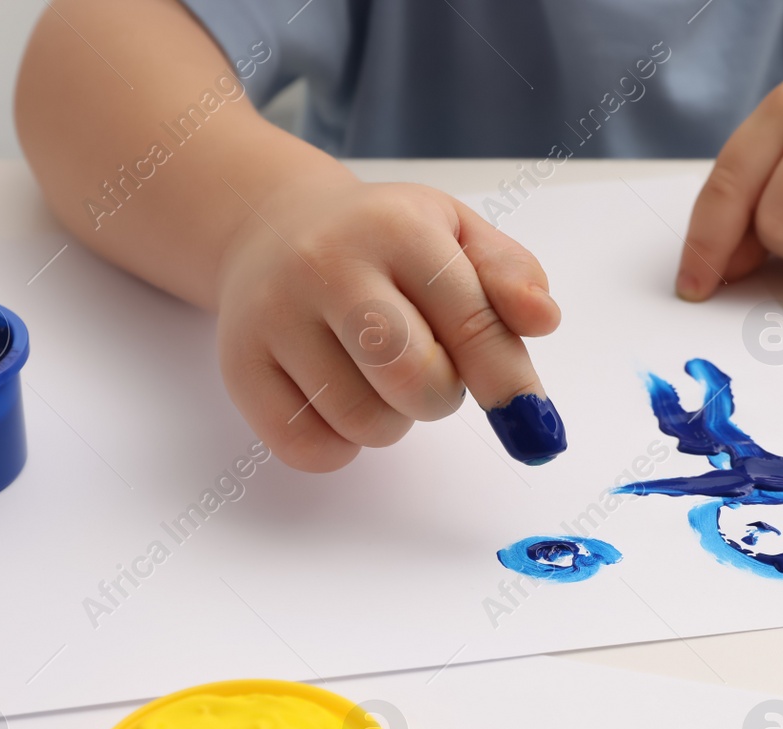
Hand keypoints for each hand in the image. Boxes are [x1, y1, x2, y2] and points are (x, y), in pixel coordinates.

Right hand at [216, 178, 561, 471]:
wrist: (270, 227)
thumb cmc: (381, 241)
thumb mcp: (455, 233)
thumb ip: (509, 276)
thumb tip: (543, 318)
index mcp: (396, 227)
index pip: (470, 319)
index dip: (507, 381)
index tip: (532, 424)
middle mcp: (326, 264)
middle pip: (413, 379)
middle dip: (440, 396)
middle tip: (431, 372)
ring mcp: (274, 315)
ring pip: (363, 423)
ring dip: (391, 421)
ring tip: (377, 375)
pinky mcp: (239, 366)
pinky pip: (308, 448)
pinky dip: (339, 445)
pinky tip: (338, 398)